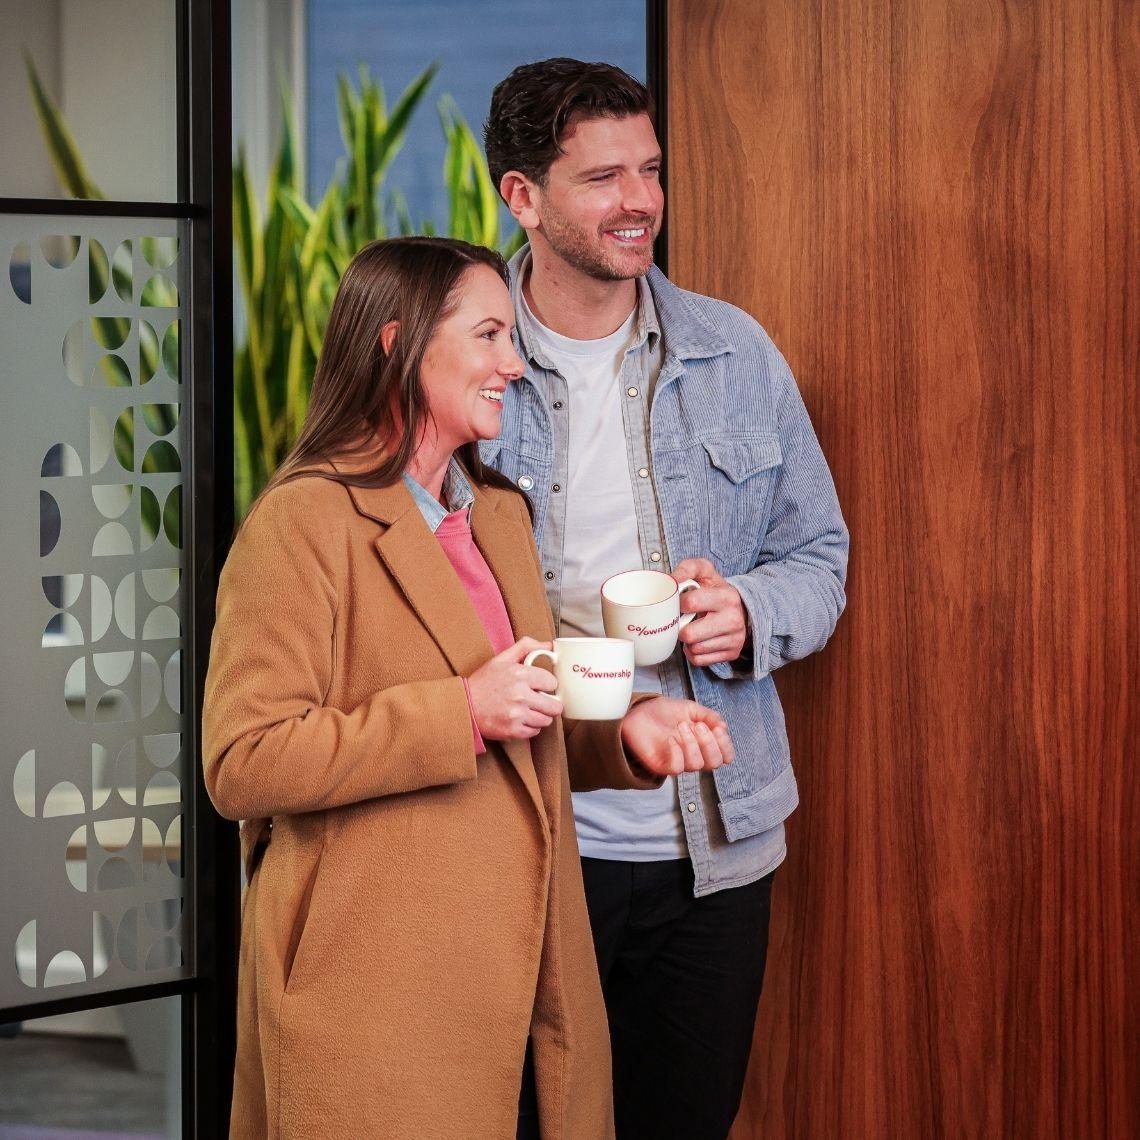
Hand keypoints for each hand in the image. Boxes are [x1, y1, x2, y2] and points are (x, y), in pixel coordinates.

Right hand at [467, 638, 562, 741]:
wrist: (463, 705)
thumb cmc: (483, 682)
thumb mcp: (501, 659)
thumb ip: (526, 647)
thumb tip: (549, 645)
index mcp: (520, 674)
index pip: (552, 682)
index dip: (548, 685)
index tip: (542, 687)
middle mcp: (520, 695)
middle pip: (555, 706)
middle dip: (550, 704)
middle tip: (541, 702)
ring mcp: (517, 715)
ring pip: (546, 720)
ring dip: (540, 716)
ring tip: (529, 711)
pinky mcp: (513, 731)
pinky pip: (534, 732)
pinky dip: (530, 728)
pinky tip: (520, 720)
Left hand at [620, 697, 734, 776]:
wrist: (637, 712)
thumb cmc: (662, 712)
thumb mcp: (689, 708)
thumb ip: (708, 716)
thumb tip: (723, 726)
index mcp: (703, 744)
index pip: (724, 756)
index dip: (726, 745)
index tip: (718, 729)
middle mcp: (693, 755)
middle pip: (714, 763)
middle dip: (710, 743)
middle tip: (698, 726)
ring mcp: (678, 761)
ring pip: (696, 765)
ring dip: (692, 743)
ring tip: (681, 726)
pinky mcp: (661, 765)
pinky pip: (677, 768)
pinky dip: (677, 752)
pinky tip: (670, 739)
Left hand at [673, 558, 748, 666]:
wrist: (743, 610)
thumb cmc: (717, 591)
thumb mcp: (706, 572)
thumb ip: (688, 568)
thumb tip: (672, 579)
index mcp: (726, 597)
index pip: (690, 603)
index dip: (678, 603)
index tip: (681, 602)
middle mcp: (733, 619)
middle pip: (688, 634)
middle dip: (681, 627)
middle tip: (686, 619)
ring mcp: (734, 639)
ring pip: (693, 648)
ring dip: (688, 641)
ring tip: (695, 628)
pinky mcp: (731, 654)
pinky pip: (698, 660)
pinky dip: (694, 652)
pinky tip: (700, 640)